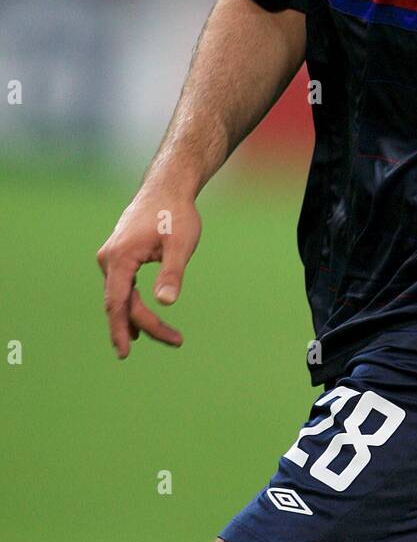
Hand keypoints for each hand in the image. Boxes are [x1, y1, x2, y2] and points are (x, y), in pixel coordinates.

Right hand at [96, 187, 201, 357]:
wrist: (167, 186)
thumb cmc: (176, 213)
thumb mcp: (181, 244)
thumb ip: (172, 272)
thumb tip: (166, 302)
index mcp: (120, 257)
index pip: (117, 303)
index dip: (120, 330)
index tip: (124, 354)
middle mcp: (108, 259)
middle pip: (121, 303)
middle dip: (144, 325)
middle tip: (176, 340)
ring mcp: (111, 257)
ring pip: (121, 296)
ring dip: (140, 317)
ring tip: (168, 336)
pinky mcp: (118, 256)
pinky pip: (122, 287)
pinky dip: (133, 304)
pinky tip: (140, 321)